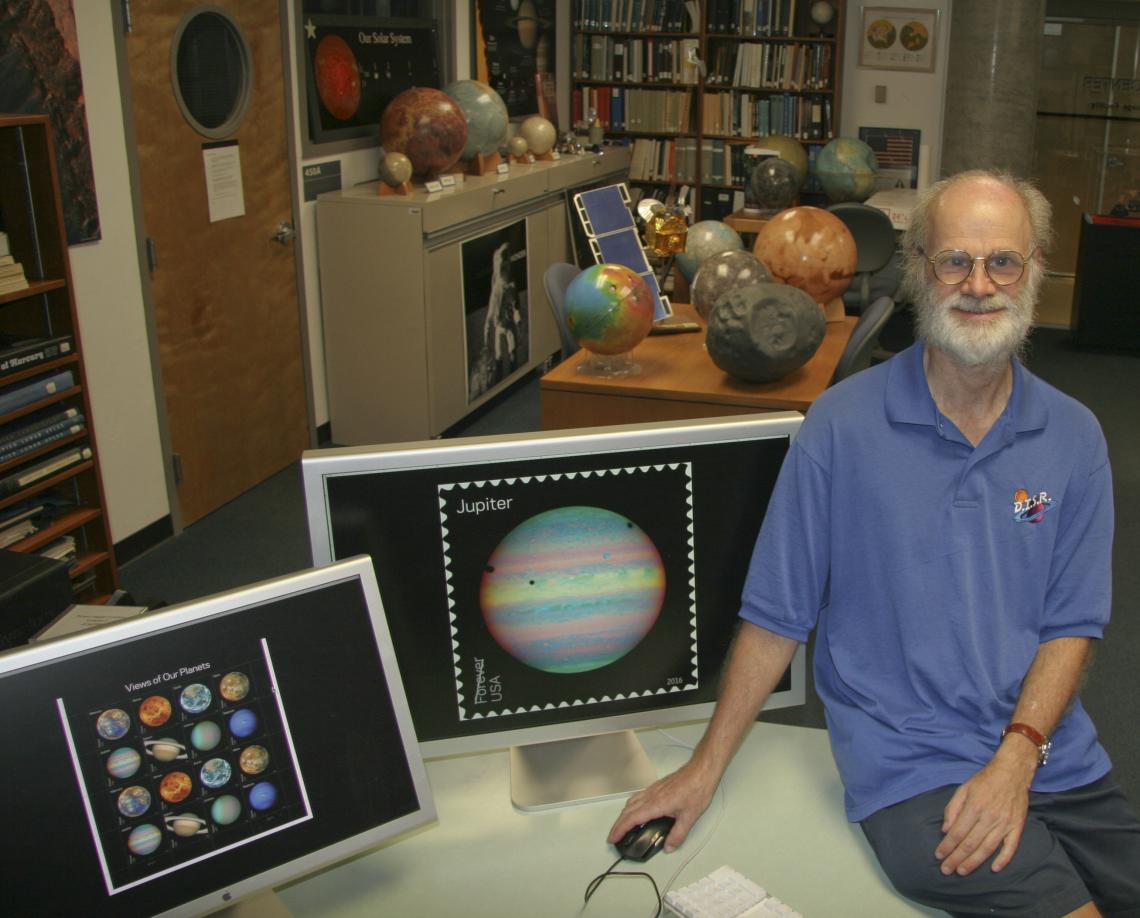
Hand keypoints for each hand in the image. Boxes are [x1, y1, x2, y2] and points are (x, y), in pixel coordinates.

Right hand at [607, 760, 717, 853]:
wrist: (701, 771)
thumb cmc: (696, 790)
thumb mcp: (690, 817)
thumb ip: (678, 834)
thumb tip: (668, 848)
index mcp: (656, 804)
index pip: (631, 819)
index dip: (620, 830)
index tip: (613, 838)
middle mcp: (651, 796)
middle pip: (627, 811)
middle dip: (618, 825)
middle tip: (613, 837)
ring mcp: (652, 790)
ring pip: (631, 802)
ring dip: (623, 815)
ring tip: (623, 826)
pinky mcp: (657, 787)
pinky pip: (638, 797)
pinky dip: (631, 807)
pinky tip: (637, 811)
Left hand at [935, 744, 1035, 875]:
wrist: (1012, 772)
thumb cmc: (985, 780)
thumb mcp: (963, 789)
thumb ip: (952, 809)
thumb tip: (945, 830)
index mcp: (974, 807)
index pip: (957, 833)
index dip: (947, 846)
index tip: (938, 855)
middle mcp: (990, 817)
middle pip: (970, 844)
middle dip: (956, 858)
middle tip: (946, 870)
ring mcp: (1005, 823)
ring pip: (987, 848)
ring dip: (974, 862)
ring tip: (962, 871)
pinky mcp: (1017, 827)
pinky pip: (1011, 847)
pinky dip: (1003, 859)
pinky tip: (994, 869)